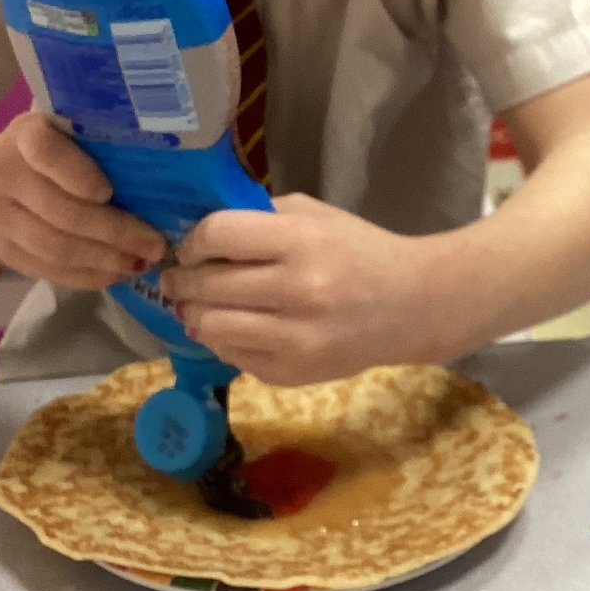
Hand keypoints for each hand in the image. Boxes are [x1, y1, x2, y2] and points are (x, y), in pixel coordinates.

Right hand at [0, 112, 164, 290]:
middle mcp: (2, 174)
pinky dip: (86, 277)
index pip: (45, 152)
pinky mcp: (4, 251)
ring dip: (104, 260)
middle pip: (61, 212)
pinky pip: (47, 271)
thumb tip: (164, 163)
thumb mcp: (71, 128)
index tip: (109, 192)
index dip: (77, 174)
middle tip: (155, 244)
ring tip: (140, 263)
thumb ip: (101, 139)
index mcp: (24, 134)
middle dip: (114, 232)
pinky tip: (115, 274)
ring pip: (55, 248)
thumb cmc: (55, 146)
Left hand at [161, 194, 448, 386]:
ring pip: (211, 327)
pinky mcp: (292, 373)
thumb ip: (258, 218)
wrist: (411, 306)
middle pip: (208, 284)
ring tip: (199, 304)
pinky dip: (223, 339)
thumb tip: (198, 235)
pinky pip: (232, 356)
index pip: (218, 235)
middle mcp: (298, 292)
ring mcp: (295, 340)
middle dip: (183, 279)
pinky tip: (233, 326)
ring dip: (196, 313)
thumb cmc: (358, 251)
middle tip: (178, 277)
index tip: (191, 247)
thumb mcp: (314, 216)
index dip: (193, 241)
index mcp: (302, 243)